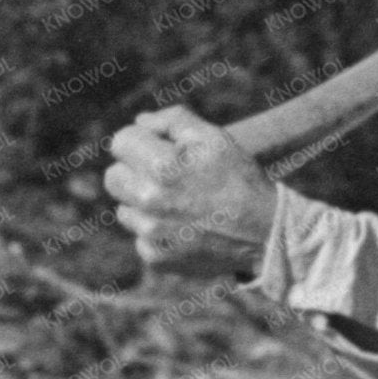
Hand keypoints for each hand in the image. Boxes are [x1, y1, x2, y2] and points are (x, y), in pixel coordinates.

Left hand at [104, 106, 278, 283]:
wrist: (264, 234)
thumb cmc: (239, 180)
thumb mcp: (214, 138)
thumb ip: (174, 120)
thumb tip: (140, 121)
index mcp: (163, 166)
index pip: (120, 142)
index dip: (139, 141)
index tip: (157, 149)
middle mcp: (150, 202)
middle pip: (113, 177)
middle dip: (135, 173)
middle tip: (165, 178)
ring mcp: (150, 234)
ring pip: (124, 209)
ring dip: (143, 205)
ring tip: (180, 205)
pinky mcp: (155, 258)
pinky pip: (139, 238)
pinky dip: (156, 234)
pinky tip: (183, 229)